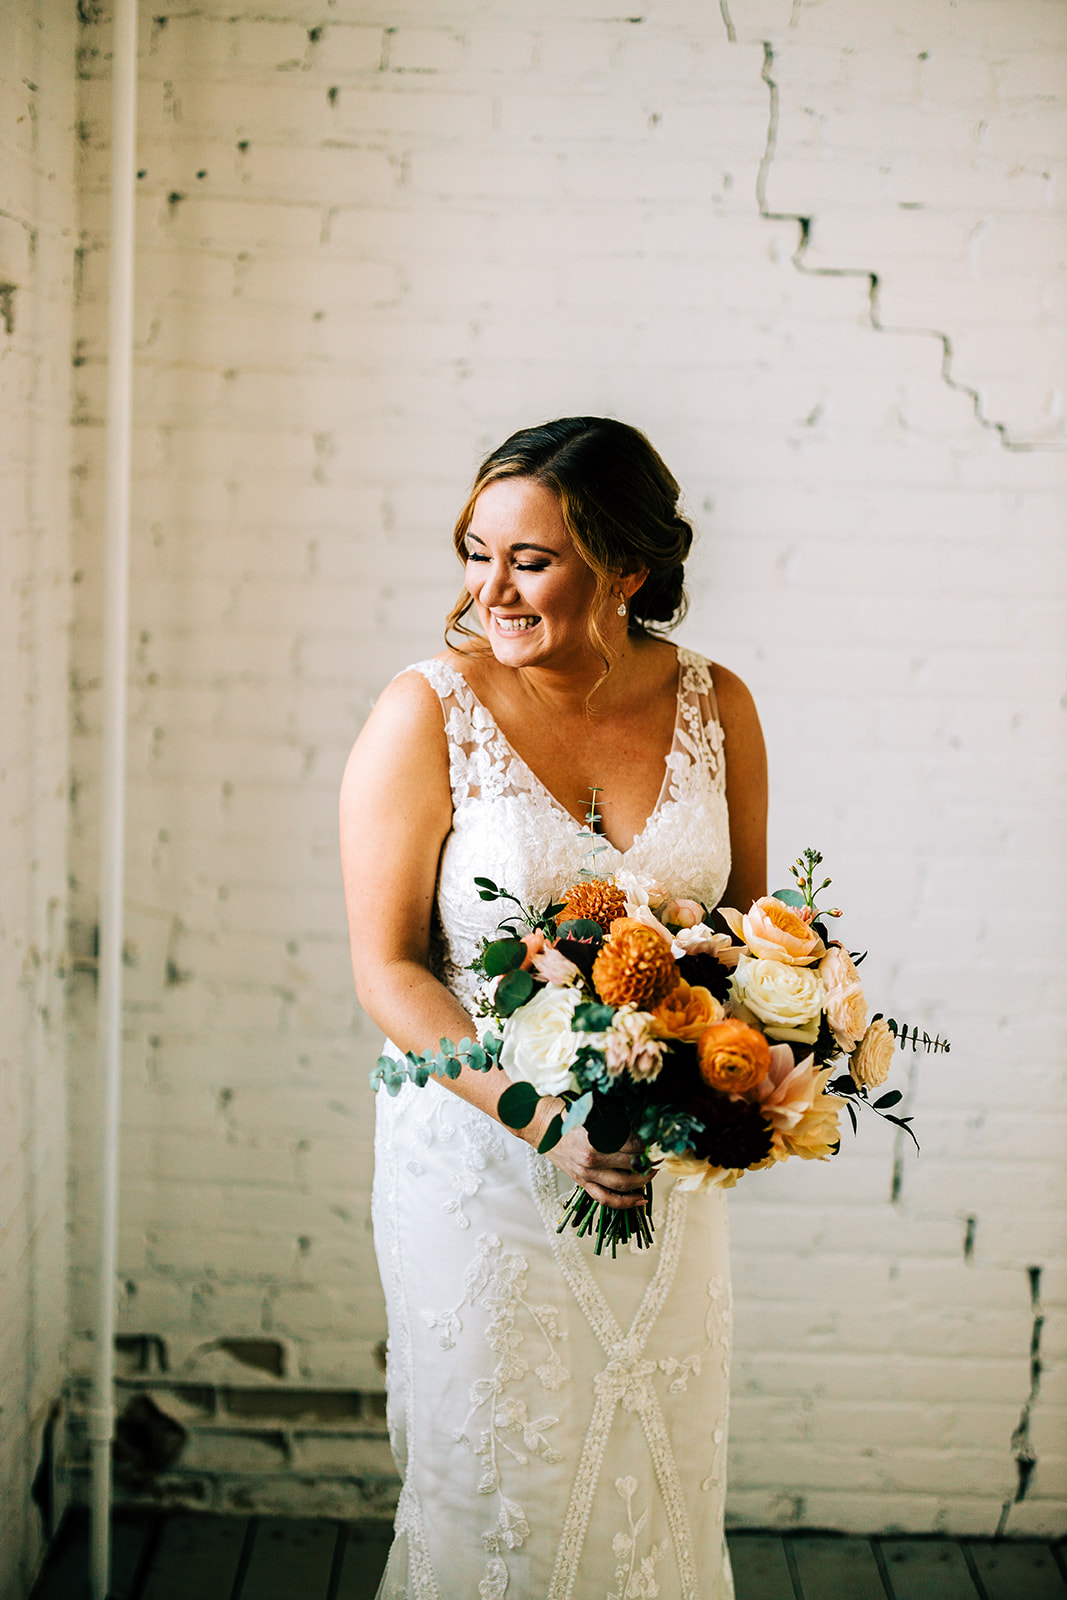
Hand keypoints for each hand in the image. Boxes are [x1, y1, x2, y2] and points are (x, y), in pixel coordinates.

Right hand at [521, 1097, 652, 1210]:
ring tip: (653, 1172)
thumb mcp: (592, 1109)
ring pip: (623, 1184)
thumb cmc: (565, 1113)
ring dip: (644, 1180)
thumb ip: (615, 1120)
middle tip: (660, 1155)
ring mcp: (586, 1174)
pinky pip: (607, 1199)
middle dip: (650, 1160)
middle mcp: (592, 1159)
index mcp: (595, 1138)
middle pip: (632, 1164)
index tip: (655, 1140)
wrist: (540, 1125)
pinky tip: (641, 1200)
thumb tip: (641, 1126)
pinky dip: (626, 1202)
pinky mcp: (582, 1183)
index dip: (647, 1142)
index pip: (633, 1144)